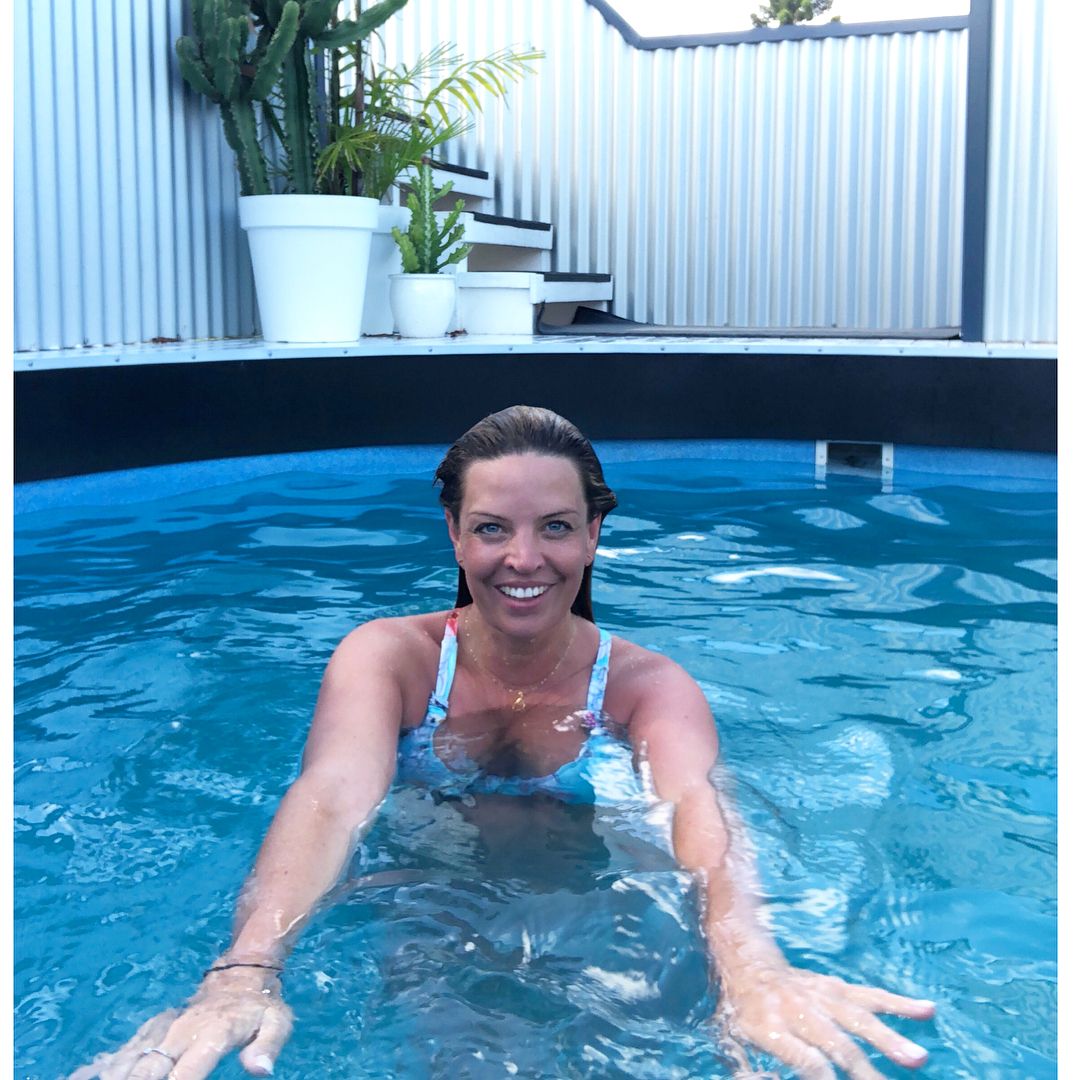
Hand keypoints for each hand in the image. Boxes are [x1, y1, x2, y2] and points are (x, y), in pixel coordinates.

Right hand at [68, 969, 292, 1079]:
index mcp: (213, 1033)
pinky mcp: (149, 1032)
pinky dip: (95, 1068)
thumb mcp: (278, 1022)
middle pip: (147, 1071)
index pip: (187, 1073)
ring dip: (114, 1078)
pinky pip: (117, 1052)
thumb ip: (268, 1045)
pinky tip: (77, 1078)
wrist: (239, 973)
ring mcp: (161, 1031)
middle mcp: (180, 1032)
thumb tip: (260, 1069)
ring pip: (126, 1062)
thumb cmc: (259, 1007)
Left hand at [716, 962, 935, 1079]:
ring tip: (918, 1057)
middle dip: (862, 1069)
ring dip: (888, 1038)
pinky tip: (927, 1010)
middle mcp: (797, 1010)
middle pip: (835, 1042)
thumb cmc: (742, 1013)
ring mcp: (819, 996)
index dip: (821, 1074)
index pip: (800, 1056)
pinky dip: (898, 1003)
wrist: (745, 962)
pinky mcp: (835, 987)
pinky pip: (869, 995)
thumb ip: (747, 1071)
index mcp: (769, 1028)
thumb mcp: (732, 1042)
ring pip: (857, 1017)